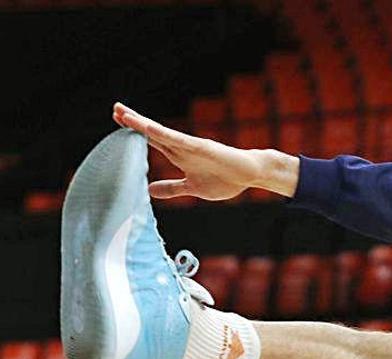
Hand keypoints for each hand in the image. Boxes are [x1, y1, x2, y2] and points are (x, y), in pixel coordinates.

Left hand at [112, 102, 298, 199]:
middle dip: (133, 121)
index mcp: (179, 155)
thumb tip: (150, 190)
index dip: (134, 133)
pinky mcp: (202, 147)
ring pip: (161, 133)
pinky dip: (162, 134)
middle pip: (152, 132)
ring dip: (142, 124)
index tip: (117, 123)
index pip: (152, 141)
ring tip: (124, 114)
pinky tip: (147, 128)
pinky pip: (177, 139)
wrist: (250, 174)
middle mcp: (182, 147)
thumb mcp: (192, 188)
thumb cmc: (225, 179)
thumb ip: (172, 188)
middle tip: (115, 109)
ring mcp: (191, 146)